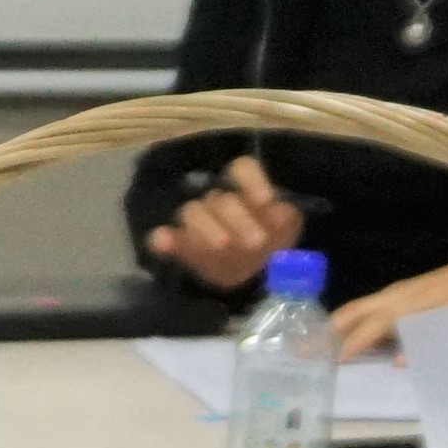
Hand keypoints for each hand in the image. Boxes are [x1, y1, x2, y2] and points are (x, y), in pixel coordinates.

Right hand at [145, 152, 306, 291]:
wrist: (254, 277)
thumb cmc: (272, 244)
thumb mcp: (286, 231)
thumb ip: (284, 220)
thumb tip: (280, 212)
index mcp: (244, 192)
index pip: (242, 170)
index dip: (252, 181)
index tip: (266, 200)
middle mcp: (218, 202)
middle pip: (222, 199)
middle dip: (239, 219)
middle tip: (256, 242)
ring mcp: (197, 223)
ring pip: (193, 212)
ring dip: (207, 228)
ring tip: (223, 246)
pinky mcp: (179, 244)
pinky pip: (161, 238)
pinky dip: (163, 240)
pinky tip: (164, 242)